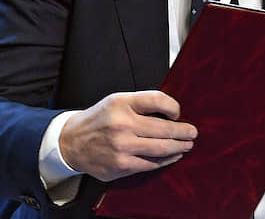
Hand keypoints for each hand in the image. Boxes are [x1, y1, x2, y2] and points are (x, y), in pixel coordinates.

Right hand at [59, 90, 196, 181]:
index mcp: (121, 103)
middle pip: (164, 128)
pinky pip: (151, 164)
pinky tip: (172, 156)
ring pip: (161, 149)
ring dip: (179, 147)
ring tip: (187, 144)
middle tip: (193, 133)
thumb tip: (172, 112)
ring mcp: (121, 147)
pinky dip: (165, 160)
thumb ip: (141, 103)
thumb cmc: (100, 120)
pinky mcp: (121, 165)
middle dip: (183, 132)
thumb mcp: (116, 101)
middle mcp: (121, 124)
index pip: (157, 100)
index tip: (178, 113)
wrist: (71, 142)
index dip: (173, 106)